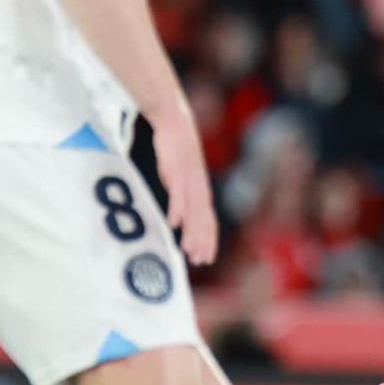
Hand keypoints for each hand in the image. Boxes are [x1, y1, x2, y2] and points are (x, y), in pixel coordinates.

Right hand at [152, 108, 217, 265]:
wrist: (176, 123)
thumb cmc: (177, 151)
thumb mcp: (182, 175)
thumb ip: (182, 194)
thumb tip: (178, 213)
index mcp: (201, 190)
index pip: (209, 220)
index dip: (208, 240)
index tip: (206, 258)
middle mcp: (198, 188)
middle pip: (203, 220)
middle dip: (202, 242)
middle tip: (199, 261)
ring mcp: (189, 181)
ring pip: (193, 211)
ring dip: (191, 232)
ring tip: (188, 250)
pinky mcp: (176, 171)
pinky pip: (178, 194)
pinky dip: (177, 210)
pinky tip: (174, 224)